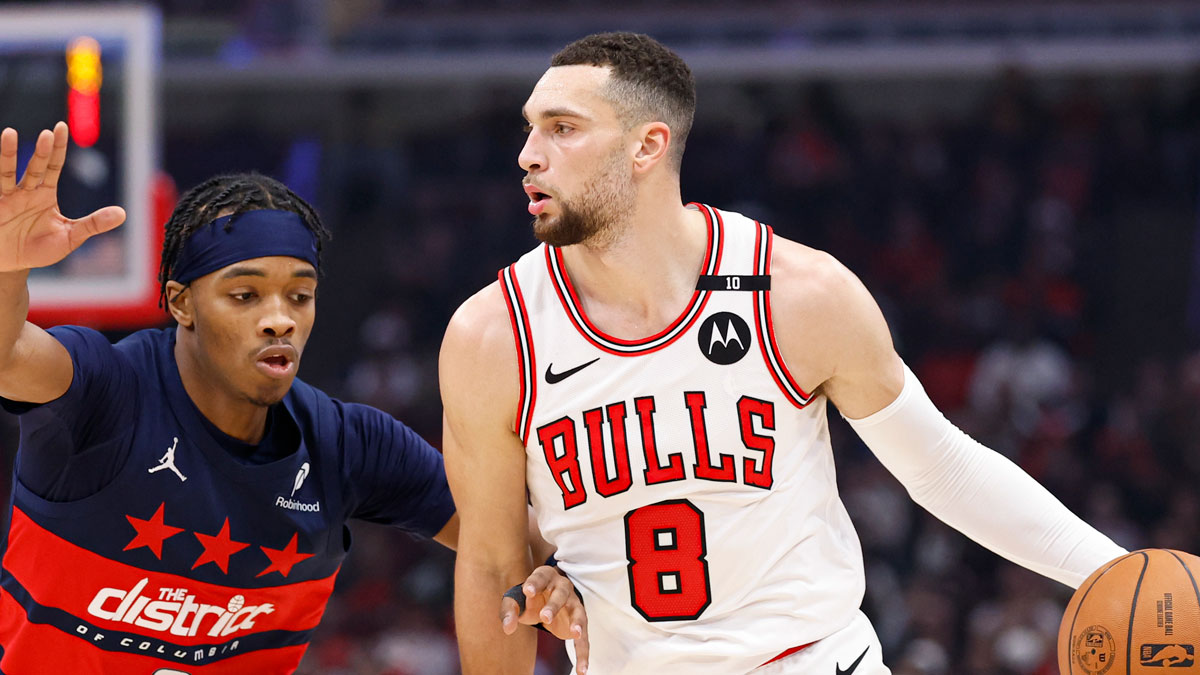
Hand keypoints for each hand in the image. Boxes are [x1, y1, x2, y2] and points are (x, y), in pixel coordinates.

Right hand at [0, 122, 124, 271]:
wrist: (11, 264)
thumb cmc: (39, 249)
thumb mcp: (70, 237)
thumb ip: (93, 224)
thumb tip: (123, 214)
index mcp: (44, 194)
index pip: (53, 165)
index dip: (57, 148)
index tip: (60, 127)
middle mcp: (25, 191)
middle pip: (34, 167)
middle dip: (41, 151)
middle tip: (48, 134)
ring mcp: (6, 198)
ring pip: (5, 172)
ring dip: (7, 154)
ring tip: (9, 134)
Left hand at [500, 565, 589, 673]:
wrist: (547, 600)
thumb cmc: (530, 598)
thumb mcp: (516, 600)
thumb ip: (509, 610)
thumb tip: (508, 628)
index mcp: (545, 577)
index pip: (540, 577)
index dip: (535, 583)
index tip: (528, 591)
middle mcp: (563, 588)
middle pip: (561, 594)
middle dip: (554, 605)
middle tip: (544, 617)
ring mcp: (574, 604)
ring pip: (578, 612)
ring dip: (577, 622)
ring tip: (575, 634)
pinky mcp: (578, 622)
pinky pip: (583, 638)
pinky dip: (583, 653)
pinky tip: (582, 669)